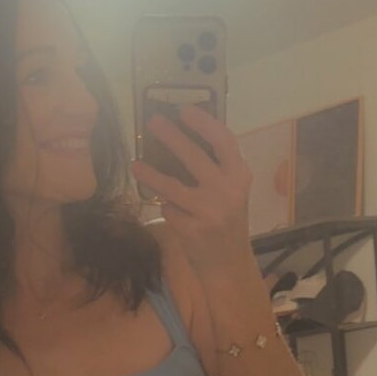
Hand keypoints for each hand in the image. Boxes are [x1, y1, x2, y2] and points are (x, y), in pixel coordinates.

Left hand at [131, 103, 253, 276]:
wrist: (229, 265)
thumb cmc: (227, 222)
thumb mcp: (232, 192)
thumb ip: (217, 169)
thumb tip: (184, 138)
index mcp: (240, 177)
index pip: (224, 141)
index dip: (204, 123)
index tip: (185, 110)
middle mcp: (227, 191)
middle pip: (194, 157)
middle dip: (171, 136)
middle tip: (153, 122)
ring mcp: (209, 212)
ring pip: (172, 186)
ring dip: (151, 174)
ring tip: (136, 164)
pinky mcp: (192, 230)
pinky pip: (169, 210)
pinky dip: (166, 207)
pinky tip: (168, 208)